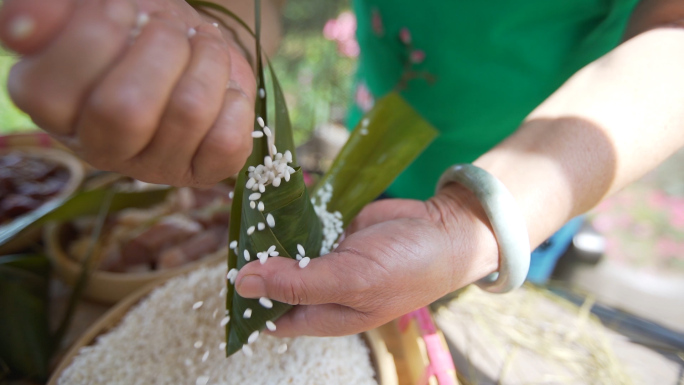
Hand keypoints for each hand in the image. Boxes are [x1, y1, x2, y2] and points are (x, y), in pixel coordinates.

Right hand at [0, 0, 254, 186]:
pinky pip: (228, 143)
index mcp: (51, 104)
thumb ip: (51, 11)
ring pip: (188, 114)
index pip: (49, 92)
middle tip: (169, 28)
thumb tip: (22, 28)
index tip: (122, 9)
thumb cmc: (138, 26)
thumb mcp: (92, 4)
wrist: (194, 47)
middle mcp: (98, 146)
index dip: (93, 38)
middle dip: (160, 49)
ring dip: (207, 62)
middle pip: (124, 110)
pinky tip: (223, 89)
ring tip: (202, 46)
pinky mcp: (202, 174)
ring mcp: (152, 167)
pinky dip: (235, 101)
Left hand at [235, 185, 498, 336]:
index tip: (224, 274)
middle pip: (273, 280)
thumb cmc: (407, 268)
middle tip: (233, 232)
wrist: (446, 229)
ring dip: (268, 232)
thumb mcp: (353, 280)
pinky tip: (272, 198)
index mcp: (324, 315)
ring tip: (245, 209)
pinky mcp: (334, 229)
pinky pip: (302, 223)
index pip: (270, 318)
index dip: (246, 302)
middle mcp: (321, 289)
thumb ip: (298, 284)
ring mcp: (327, 257)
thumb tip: (242, 284)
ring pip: (284, 248)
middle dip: (254, 261)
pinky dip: (289, 213)